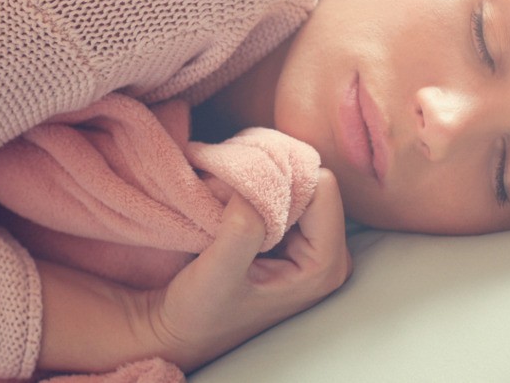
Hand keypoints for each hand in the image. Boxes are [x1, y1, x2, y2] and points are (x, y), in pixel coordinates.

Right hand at [139, 168, 352, 370]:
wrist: (182, 331)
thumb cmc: (199, 313)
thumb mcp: (217, 273)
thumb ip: (242, 230)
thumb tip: (254, 182)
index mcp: (324, 265)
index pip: (322, 186)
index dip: (281, 178)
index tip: (239, 190)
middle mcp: (328, 253)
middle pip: (312, 182)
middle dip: (269, 178)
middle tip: (226, 192)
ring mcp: (311, 245)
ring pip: (295, 184)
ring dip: (257, 183)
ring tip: (222, 201)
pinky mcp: (293, 239)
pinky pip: (282, 194)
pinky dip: (253, 191)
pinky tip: (227, 206)